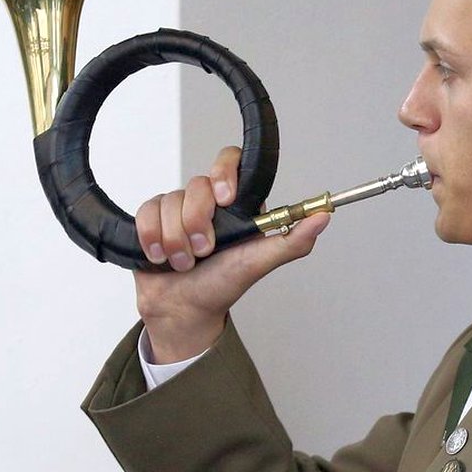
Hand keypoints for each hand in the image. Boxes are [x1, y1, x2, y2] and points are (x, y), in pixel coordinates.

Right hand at [133, 145, 329, 362]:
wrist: (183, 309)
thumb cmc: (222, 286)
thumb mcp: (260, 263)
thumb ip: (293, 240)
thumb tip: (324, 216)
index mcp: (237, 205)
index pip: (231, 161)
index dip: (225, 172)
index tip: (225, 199)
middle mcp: (207, 201)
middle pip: (196, 185)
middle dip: (196, 222)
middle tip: (204, 251)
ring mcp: (178, 207)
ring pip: (169, 201)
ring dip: (175, 239)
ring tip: (184, 263)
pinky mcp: (152, 217)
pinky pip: (146, 211)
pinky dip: (152, 238)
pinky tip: (161, 257)